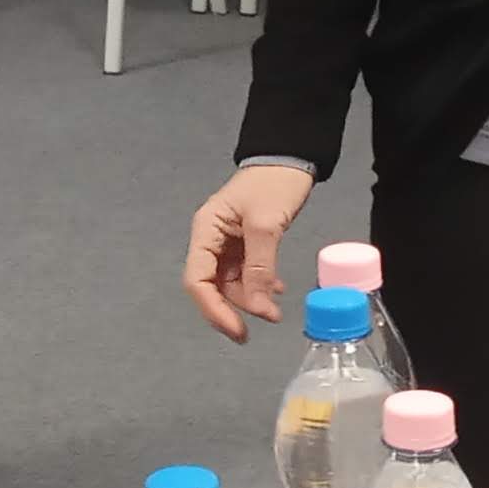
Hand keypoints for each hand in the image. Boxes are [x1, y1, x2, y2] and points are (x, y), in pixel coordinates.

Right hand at [183, 163, 314, 340]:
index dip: (213, 309)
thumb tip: (257, 307)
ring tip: (275, 307)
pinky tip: (276, 290)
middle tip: (259, 325)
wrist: (291, 159)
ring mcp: (227, 243)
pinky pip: (245, 274)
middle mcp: (211, 239)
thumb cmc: (274, 182)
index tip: (236, 328)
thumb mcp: (266, 224)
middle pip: (212, 286)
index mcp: (205, 230)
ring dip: (250, 299)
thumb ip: (259, 267)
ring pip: (230, 284)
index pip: (196, 280)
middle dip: (234, 307)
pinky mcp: (244, 244)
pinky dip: (259, 286)